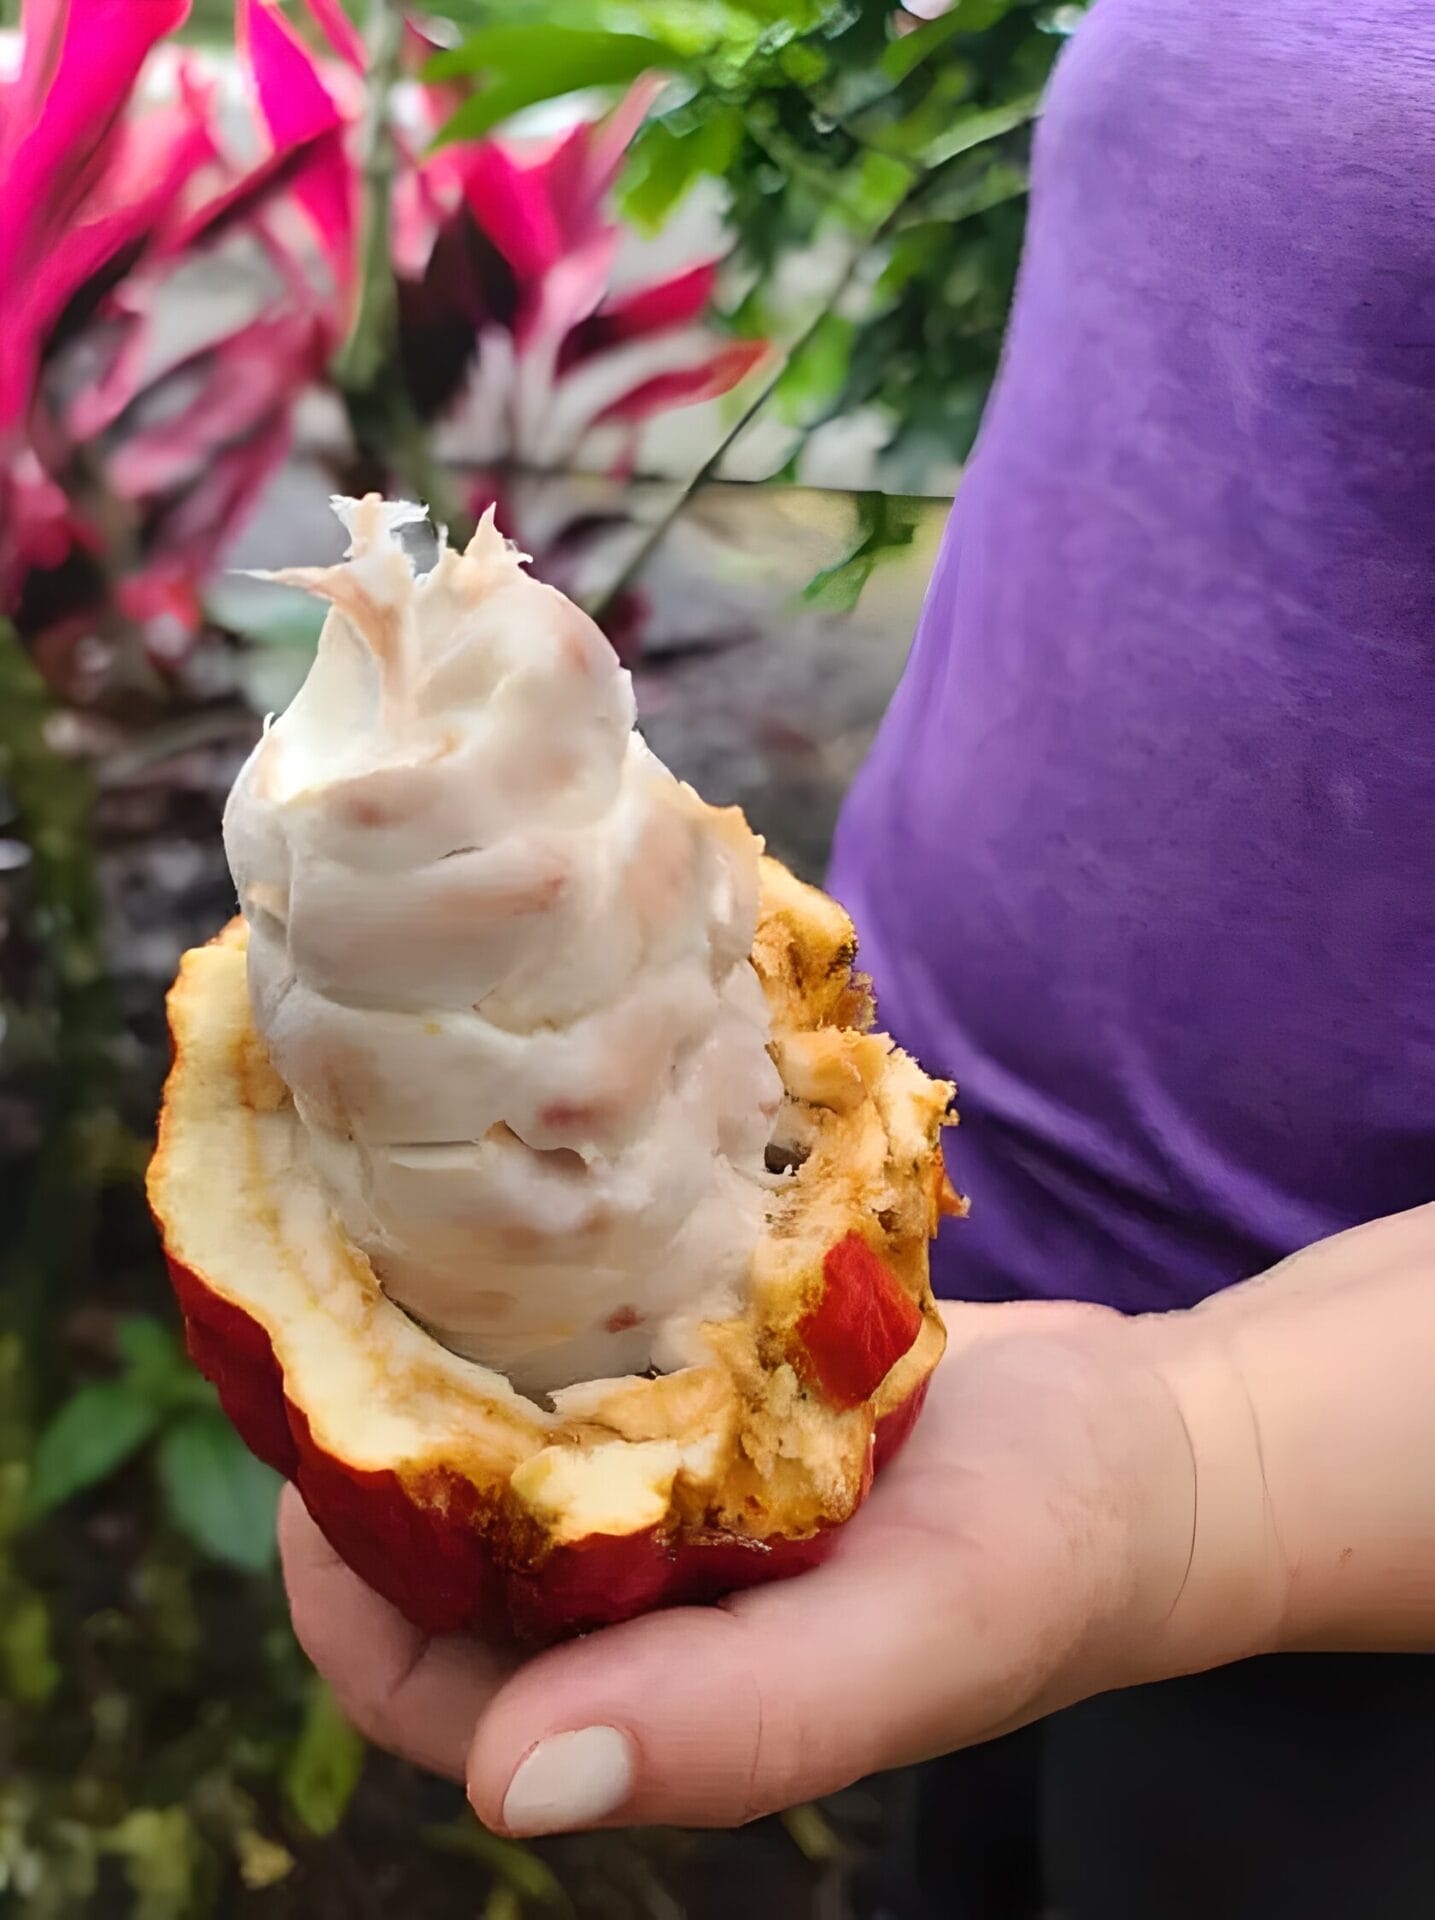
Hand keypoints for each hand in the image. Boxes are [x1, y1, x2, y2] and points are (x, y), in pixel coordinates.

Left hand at [279, 1297, 1225, 1834]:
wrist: (1147, 1440)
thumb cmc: (1053, 1552)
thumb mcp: (920, 1638)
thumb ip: (737, 1726)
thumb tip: (512, 1787)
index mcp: (649, 1694)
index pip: (426, 1679)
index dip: (346, 1584)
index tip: (325, 1443)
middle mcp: (633, 1608)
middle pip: (430, 1551)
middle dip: (371, 1441)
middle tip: (351, 1293)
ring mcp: (665, 1504)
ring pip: (492, 1451)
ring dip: (443, 1362)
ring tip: (416, 1240)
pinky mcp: (705, 1412)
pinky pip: (582, 1373)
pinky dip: (541, 1312)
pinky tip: (530, 1223)